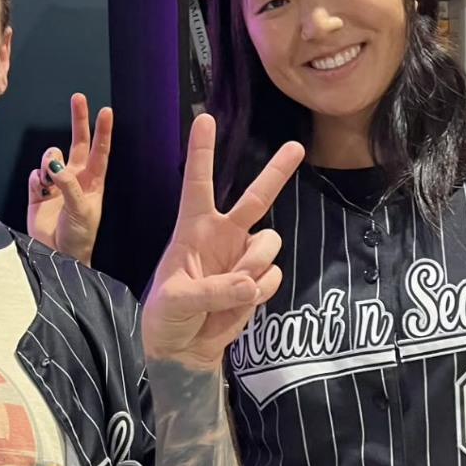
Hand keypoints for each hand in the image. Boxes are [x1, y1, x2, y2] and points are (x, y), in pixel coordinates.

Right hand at [27, 93, 111, 265]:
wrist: (58, 258)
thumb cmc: (78, 238)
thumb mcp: (81, 210)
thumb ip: (68, 185)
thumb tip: (55, 165)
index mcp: (93, 182)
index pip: (100, 151)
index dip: (102, 131)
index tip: (105, 111)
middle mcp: (76, 179)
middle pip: (78, 142)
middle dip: (78, 120)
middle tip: (78, 98)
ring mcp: (56, 185)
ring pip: (51, 156)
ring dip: (50, 160)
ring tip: (50, 179)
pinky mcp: (38, 193)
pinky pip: (35, 175)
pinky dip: (36, 180)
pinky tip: (41, 192)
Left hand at [142, 114, 303, 371]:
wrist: (184, 347)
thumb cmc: (167, 315)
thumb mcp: (177, 301)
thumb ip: (213, 291)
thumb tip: (251, 284)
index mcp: (192, 228)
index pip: (197, 183)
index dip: (202, 152)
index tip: (205, 118)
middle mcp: (223, 234)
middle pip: (256, 197)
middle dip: (277, 172)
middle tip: (297, 147)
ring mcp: (243, 256)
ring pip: (269, 244)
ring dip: (255, 266)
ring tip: (231, 289)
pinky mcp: (258, 280)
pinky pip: (272, 277)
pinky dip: (260, 292)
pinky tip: (240, 303)